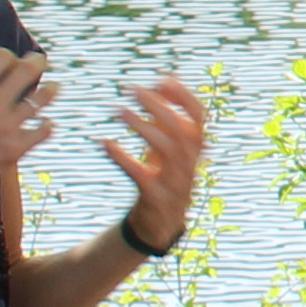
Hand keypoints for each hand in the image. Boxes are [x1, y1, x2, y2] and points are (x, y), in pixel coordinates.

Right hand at [0, 16, 60, 201]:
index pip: (4, 56)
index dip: (6, 57)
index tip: (6, 62)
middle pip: (28, 71)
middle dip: (36, 63)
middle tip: (38, 62)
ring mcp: (6, 127)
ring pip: (41, 99)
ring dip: (49, 91)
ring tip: (53, 87)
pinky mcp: (14, 149)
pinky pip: (42, 130)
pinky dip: (46, 124)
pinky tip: (45, 121)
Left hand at [99, 73, 206, 251]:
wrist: (159, 227)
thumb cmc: (162, 180)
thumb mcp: (167, 150)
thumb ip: (166, 119)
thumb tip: (163, 81)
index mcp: (194, 151)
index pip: (199, 119)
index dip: (185, 98)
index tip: (164, 79)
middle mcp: (190, 165)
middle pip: (182, 131)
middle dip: (160, 107)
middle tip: (134, 89)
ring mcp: (176, 183)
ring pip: (167, 151)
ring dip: (144, 128)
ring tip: (120, 111)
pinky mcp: (156, 199)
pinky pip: (141, 175)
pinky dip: (123, 158)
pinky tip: (105, 143)